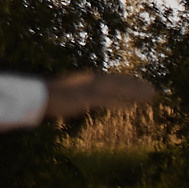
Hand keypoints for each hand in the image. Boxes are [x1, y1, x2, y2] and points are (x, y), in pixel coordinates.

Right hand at [42, 70, 159, 123]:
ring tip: (152, 95)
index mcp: (85, 80)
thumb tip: (69, 103)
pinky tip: (133, 107)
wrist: (35, 96)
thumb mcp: (61, 96)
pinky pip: (109, 100)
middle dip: (135, 86)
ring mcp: (90, 88)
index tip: (138, 85)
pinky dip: (122, 102)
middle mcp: (90, 80)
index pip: (110, 80)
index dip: (126, 83)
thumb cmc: (43, 97)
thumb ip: (69, 99)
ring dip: (135, 92)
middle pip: (118, 82)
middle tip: (153, 89)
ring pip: (118, 89)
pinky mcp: (87, 98)